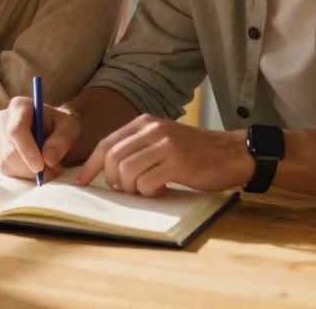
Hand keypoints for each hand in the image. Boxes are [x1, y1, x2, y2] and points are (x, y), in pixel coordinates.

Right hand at [0, 96, 79, 181]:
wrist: (51, 130)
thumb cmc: (59, 126)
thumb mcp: (69, 128)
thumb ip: (62, 140)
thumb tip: (48, 159)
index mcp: (19, 106)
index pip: (16, 130)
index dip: (27, 150)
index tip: (41, 166)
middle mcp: (1, 118)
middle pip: (9, 151)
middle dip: (30, 167)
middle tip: (51, 171)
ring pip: (5, 163)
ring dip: (27, 172)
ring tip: (45, 167)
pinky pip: (4, 169)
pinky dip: (21, 174)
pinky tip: (33, 166)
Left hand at [78, 115, 253, 196]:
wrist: (233, 153)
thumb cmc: (196, 152)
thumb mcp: (163, 139)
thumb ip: (138, 148)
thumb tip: (106, 170)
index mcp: (145, 122)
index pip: (106, 143)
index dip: (91, 165)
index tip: (82, 182)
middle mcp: (153, 129)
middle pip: (111, 158)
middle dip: (112, 180)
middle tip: (129, 189)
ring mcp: (166, 145)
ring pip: (126, 172)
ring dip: (133, 188)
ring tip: (149, 189)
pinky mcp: (179, 163)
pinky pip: (147, 183)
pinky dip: (150, 193)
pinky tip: (163, 189)